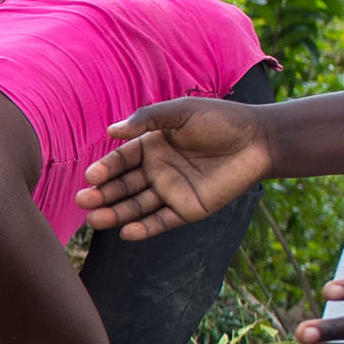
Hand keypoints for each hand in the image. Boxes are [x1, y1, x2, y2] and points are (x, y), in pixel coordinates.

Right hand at [81, 97, 269, 239]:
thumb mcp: (182, 112)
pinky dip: (144, 229)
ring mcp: (171, 192)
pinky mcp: (187, 209)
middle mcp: (157, 171)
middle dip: (102, 195)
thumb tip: (111, 131)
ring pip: (136, 207)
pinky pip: (160, 222)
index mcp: (152, 147)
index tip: (92, 176)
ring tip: (95, 219)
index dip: (106, 169)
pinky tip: (127, 232)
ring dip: (115, 214)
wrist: (259, 140)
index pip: (121, 161)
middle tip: (84, 201)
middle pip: (122, 186)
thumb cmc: (221, 120)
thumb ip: (147, 119)